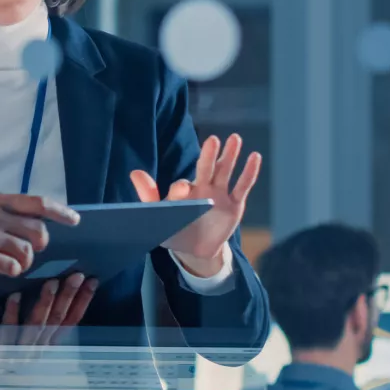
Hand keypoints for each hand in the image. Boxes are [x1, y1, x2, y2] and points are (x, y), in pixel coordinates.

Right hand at [0, 194, 78, 286]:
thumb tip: (22, 224)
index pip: (35, 202)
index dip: (59, 211)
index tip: (75, 220)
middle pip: (38, 230)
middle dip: (39, 245)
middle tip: (30, 252)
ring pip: (27, 250)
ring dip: (24, 262)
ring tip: (11, 264)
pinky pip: (11, 266)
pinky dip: (11, 270)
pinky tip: (1, 270)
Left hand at [0, 272, 98, 351]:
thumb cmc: (0, 346)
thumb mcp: (24, 334)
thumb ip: (39, 318)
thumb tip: (56, 287)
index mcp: (45, 344)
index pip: (69, 321)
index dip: (82, 302)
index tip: (92, 281)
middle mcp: (36, 350)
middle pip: (56, 321)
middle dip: (68, 297)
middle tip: (77, 275)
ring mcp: (18, 353)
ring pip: (36, 326)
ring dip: (45, 303)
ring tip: (51, 283)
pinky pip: (7, 331)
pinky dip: (12, 313)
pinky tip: (14, 296)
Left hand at [130, 134, 260, 277]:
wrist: (195, 250)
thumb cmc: (174, 230)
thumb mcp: (158, 217)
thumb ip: (148, 196)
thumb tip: (135, 172)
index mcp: (183, 191)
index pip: (182, 186)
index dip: (181, 188)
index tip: (181, 190)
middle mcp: (202, 188)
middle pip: (206, 168)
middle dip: (208, 155)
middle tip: (212, 140)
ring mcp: (219, 195)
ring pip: (225, 172)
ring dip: (230, 156)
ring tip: (235, 139)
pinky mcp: (234, 205)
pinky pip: (242, 187)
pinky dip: (249, 172)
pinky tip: (254, 157)